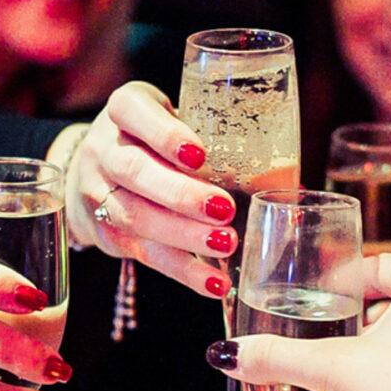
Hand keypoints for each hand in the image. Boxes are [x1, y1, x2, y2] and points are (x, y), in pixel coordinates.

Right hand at [55, 81, 237, 298]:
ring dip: (184, 234)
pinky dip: (184, 271)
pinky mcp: (108, 234)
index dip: (163, 135)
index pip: (132, 111)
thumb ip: (215, 137)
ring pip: (136, 217)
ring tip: (226, 243)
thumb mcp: (173, 119)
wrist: (95, 171)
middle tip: (224, 208)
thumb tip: (296, 187)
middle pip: (134, 171)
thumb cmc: (155, 140)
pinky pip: (146, 255)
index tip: (199, 155)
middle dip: (180, 193)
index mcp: (124, 109)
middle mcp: (104, 149)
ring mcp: (98, 193)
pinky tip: (214, 282)